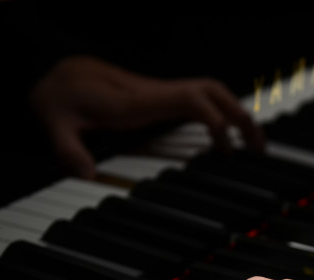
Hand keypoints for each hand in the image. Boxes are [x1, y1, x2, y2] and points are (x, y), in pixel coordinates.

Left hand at [30, 55, 263, 178]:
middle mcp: (155, 92)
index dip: (215, 121)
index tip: (227, 149)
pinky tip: (222, 140)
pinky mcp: (159, 98)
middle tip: (259, 149)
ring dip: (236, 114)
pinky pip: (200, 102)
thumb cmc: (59, 96)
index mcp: (137, 100)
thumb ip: (69, 148)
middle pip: (213, 92)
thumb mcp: (56, 122)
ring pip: (212, 93)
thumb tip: (86, 174)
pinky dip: (219, 118)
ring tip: (252, 144)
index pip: (190, 101)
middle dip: (241, 116)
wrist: (54, 72)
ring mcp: (160, 93)